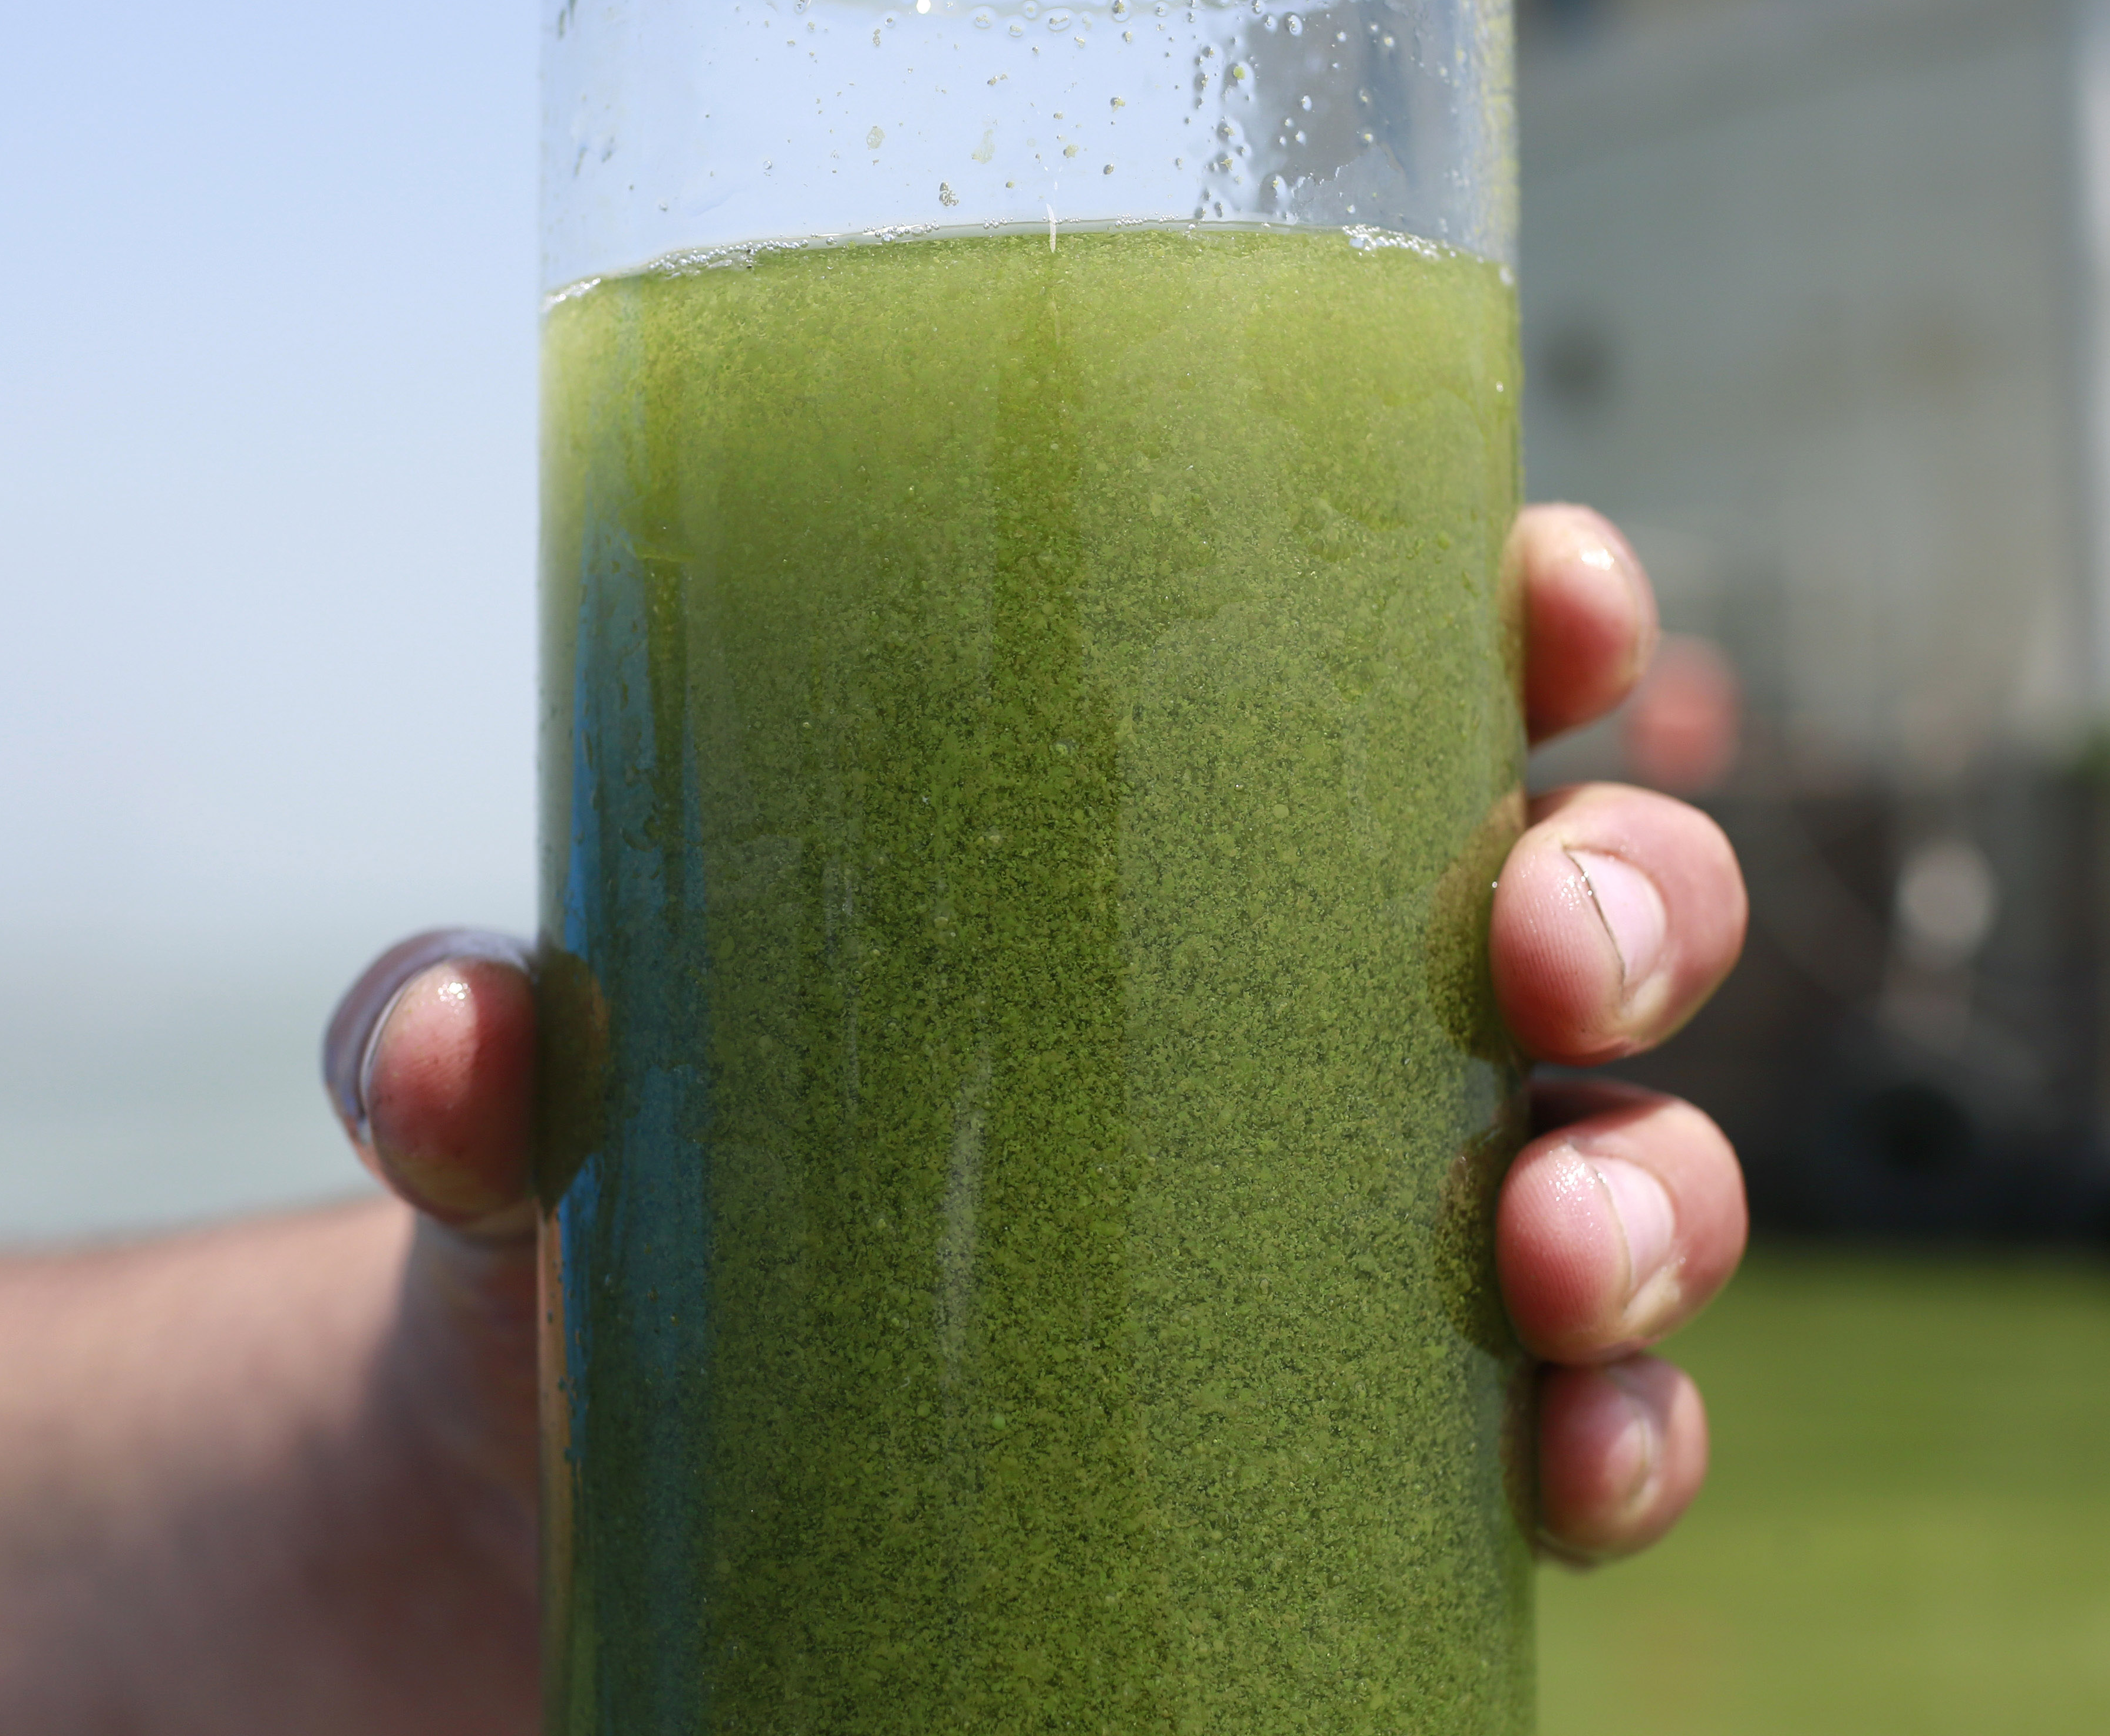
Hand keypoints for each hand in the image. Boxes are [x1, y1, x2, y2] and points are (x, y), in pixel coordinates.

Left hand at [334, 501, 1749, 1576]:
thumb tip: (454, 1036)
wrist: (582, 1511)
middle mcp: (1307, 1035)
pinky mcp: (1353, 1458)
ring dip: (1654, 1199)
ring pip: (1630, 1169)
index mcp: (1166, 858)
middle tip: (1537, 954)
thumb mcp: (538, 1116)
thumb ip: (465, 1050)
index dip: (1538, 609)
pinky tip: (1571, 1461)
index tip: (1542, 597)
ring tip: (1544, 1259)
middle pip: (1583, 912)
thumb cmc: (619, 1219)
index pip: (1408, 677)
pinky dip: (1623, 1446)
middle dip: (1634, 903)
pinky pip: (1571, 1437)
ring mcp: (1353, 1251)